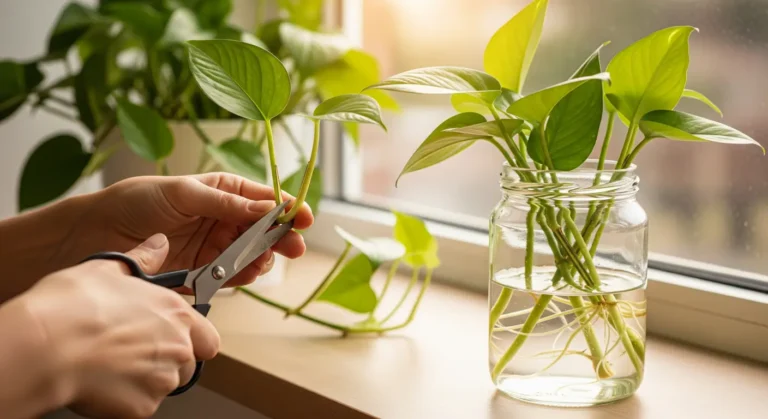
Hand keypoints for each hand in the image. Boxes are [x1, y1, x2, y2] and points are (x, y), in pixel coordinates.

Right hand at [20, 235, 218, 418]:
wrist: (47, 345)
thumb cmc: (74, 307)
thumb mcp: (109, 269)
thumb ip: (143, 259)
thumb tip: (158, 245)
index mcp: (176, 313)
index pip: (208, 339)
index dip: (193, 341)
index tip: (174, 339)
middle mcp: (178, 346)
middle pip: (186, 363)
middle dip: (165, 361)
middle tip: (131, 352)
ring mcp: (162, 379)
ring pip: (164, 385)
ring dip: (146, 379)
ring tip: (111, 364)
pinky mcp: (142, 406)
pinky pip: (141, 405)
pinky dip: (125, 399)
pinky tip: (102, 381)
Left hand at [65, 173, 313, 289]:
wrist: (95, 234)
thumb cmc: (136, 200)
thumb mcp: (184, 193)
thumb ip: (226, 203)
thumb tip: (266, 206)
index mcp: (222, 191)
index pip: (263, 198)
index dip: (285, 207)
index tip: (303, 217)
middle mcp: (222, 219)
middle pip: (263, 229)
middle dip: (281, 238)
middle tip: (294, 247)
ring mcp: (214, 247)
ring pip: (252, 254)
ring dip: (262, 258)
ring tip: (261, 261)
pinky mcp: (202, 273)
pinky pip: (231, 275)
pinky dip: (242, 276)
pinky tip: (247, 273)